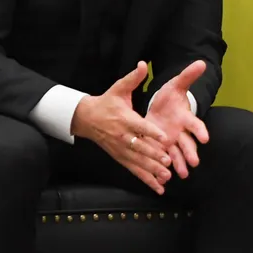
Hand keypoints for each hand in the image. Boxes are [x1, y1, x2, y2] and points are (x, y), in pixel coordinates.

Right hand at [72, 61, 172, 194]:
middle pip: (140, 147)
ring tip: (166, 176)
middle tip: (168, 161)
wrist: (85, 117)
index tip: (164, 138)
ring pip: (137, 161)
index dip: (152, 132)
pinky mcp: (119, 157)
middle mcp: (123, 136)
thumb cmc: (106, 102)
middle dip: (154, 155)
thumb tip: (143, 64)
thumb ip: (133, 78)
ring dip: (151, 170)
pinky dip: (146, 179)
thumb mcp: (119, 88)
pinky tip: (159, 187)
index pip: (140, 127)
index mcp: (125, 119)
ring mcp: (120, 149)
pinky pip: (133, 170)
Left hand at [146, 61, 209, 178]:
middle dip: (191, 152)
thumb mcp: (176, 85)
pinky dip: (165, 168)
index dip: (200, 130)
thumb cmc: (170, 97)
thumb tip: (201, 62)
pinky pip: (165, 158)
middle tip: (195, 162)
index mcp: (185, 117)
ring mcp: (172, 140)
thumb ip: (188, 76)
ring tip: (183, 174)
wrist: (161, 107)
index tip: (205, 138)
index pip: (195, 124)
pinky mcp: (162, 146)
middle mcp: (181, 131)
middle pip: (188, 143)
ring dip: (180, 164)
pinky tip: (164, 178)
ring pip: (178, 153)